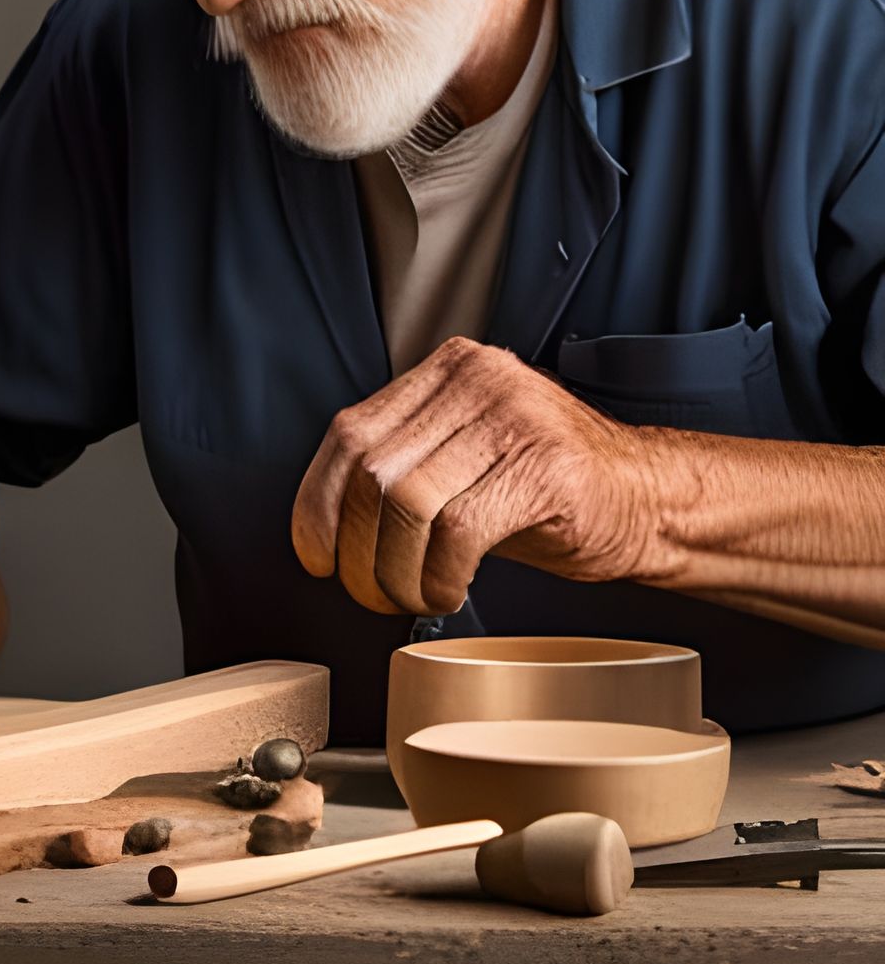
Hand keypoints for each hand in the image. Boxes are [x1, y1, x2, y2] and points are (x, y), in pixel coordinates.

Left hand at [291, 337, 666, 615]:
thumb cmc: (548, 489)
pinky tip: (449, 590)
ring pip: (408, 504)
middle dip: (358, 550)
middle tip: (367, 592)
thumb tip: (330, 524)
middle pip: (373, 473)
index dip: (318, 501)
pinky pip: (458, 532)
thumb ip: (405, 465)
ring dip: (397, 571)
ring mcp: (515, 417)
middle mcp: (478, 379)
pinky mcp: (545, 468)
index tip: (316, 553)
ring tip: (411, 595)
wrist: (648, 499)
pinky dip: (440, 576)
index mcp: (450, 368)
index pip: (349, 432)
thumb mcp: (464, 457)